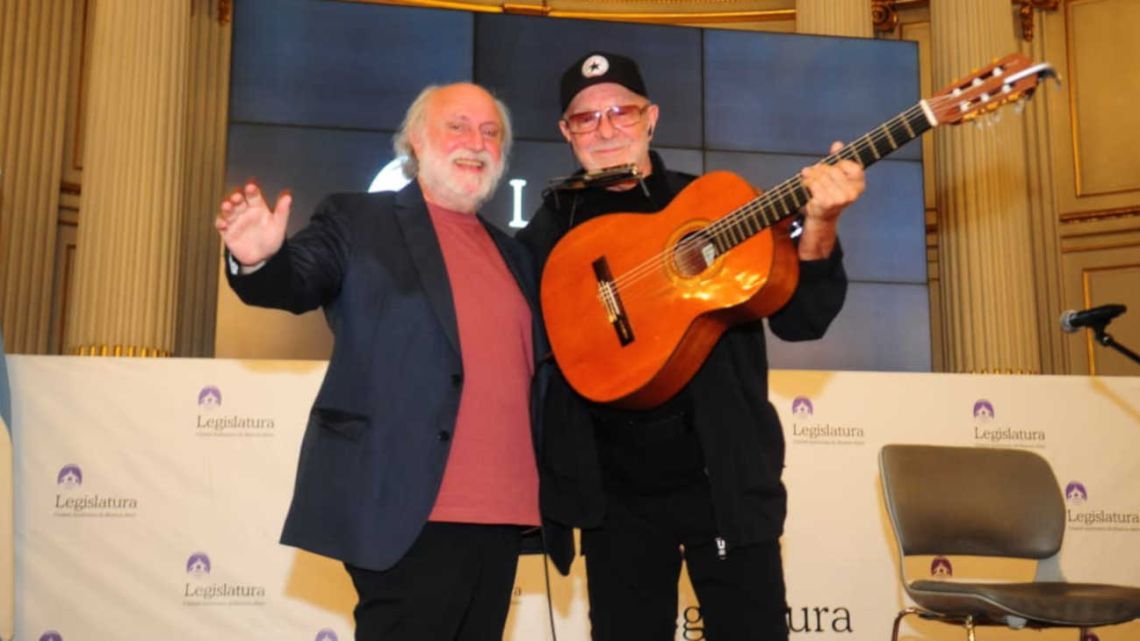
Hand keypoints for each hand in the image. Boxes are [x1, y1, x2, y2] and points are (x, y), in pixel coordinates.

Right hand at [215, 182, 291, 266]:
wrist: (262, 257)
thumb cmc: (271, 238)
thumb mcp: (279, 225)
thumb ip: (282, 211)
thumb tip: (288, 195)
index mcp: (258, 207)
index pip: (254, 195)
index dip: (252, 189)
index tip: (251, 185)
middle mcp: (244, 211)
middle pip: (238, 200)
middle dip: (236, 197)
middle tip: (237, 196)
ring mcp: (235, 221)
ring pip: (228, 211)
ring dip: (226, 207)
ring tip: (227, 206)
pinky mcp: (227, 232)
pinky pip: (221, 225)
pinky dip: (220, 223)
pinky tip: (223, 224)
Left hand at [797, 141, 864, 259]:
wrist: (820, 217)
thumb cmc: (828, 193)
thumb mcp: (835, 175)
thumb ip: (837, 159)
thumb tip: (837, 144)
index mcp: (859, 185)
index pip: (852, 166)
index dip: (840, 163)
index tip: (833, 167)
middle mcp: (852, 193)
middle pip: (833, 169)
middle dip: (820, 169)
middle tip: (813, 172)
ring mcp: (840, 199)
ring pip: (822, 176)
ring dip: (811, 176)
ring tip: (808, 179)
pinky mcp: (827, 202)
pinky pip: (814, 184)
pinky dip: (807, 183)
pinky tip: (806, 187)